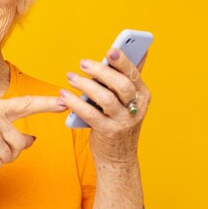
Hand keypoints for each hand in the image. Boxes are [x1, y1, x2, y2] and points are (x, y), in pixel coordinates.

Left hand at [60, 48, 151, 164]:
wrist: (118, 158)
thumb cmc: (118, 122)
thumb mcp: (126, 101)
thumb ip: (122, 79)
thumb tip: (118, 51)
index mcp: (142, 96)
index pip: (134, 74)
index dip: (123, 62)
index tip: (111, 50)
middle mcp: (136, 108)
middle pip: (121, 85)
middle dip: (102, 71)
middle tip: (83, 63)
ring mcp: (123, 122)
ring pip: (106, 98)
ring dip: (86, 85)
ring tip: (71, 77)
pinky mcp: (108, 132)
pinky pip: (90, 114)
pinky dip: (76, 103)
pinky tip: (65, 95)